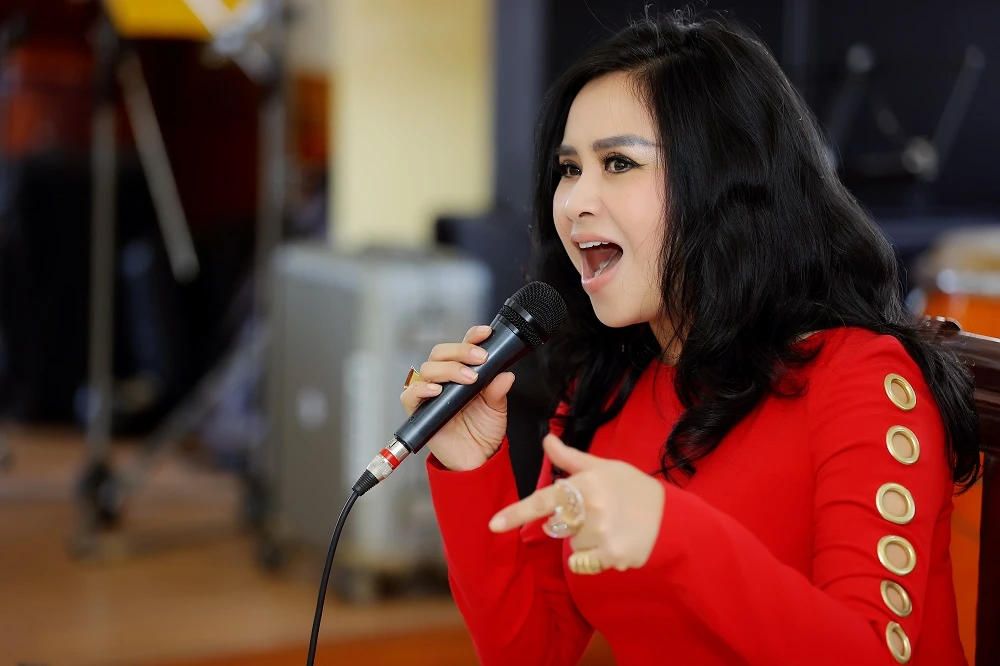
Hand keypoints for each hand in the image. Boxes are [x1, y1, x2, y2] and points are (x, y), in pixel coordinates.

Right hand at [400, 325, 514, 471]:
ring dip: (449, 369)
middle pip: (441, 352)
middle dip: (461, 351)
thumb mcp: (497, 410)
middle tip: (480, 359)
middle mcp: (445, 379)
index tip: (485, 334)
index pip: (462, 346)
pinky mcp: (418, 410)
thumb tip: (506, 374)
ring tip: (469, 379)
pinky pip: (410, 394)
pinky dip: (422, 389)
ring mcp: (430, 393)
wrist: (476, 459)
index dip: (472, 336)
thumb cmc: (483, 432)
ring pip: (428, 368)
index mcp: (463, 372)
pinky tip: (438, 391)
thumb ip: (498, 391)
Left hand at [488, 434, 665, 571]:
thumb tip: (546, 440)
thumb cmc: (635, 490)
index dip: (516, 513)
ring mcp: (602, 536)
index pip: (544, 500)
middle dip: (574, 523)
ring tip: (613, 528)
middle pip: (559, 526)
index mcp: (587, 485)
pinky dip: (596, 557)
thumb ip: (571, 459)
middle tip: (601, 513)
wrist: (673, 520)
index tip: (492, 525)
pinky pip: (584, 563)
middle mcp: (591, 510)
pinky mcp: (611, 557)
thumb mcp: (605, 468)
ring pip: (572, 546)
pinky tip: (617, 543)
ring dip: (586, 541)